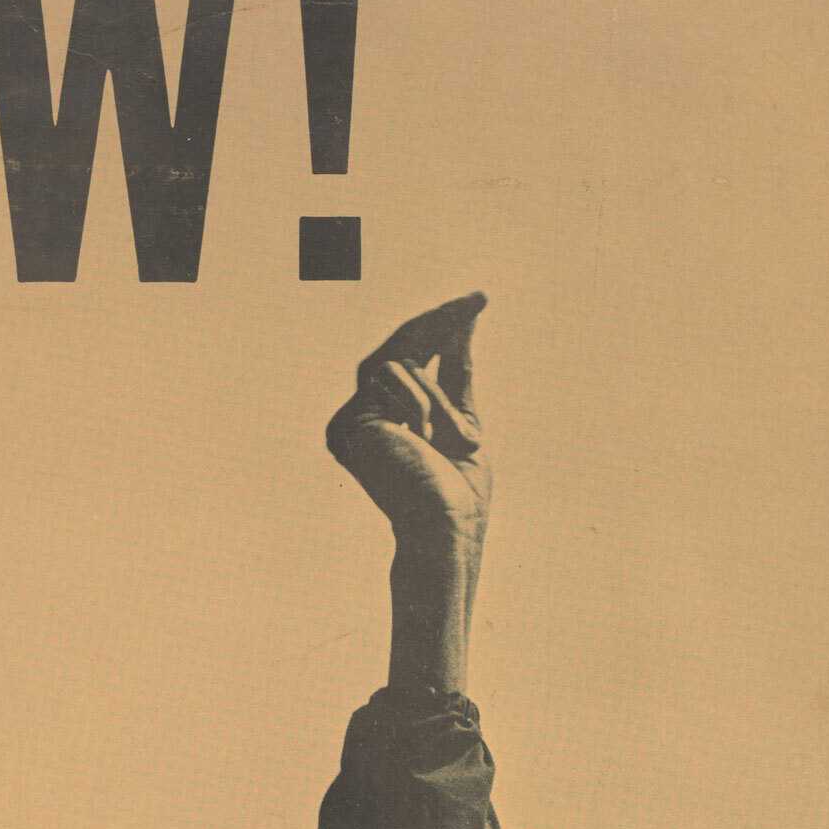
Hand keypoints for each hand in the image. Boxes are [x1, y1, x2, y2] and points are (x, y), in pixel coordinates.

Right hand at [327, 291, 489, 553]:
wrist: (445, 530)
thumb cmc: (459, 494)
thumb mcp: (461, 418)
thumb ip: (454, 374)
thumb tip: (463, 321)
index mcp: (385, 427)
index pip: (411, 364)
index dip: (440, 329)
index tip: (477, 301)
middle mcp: (361, 423)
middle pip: (398, 349)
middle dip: (440, 323)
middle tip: (479, 297)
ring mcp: (351, 424)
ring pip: (400, 364)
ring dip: (439, 398)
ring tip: (455, 440)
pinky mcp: (349, 423)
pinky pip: (390, 375)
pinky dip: (422, 403)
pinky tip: (423, 440)